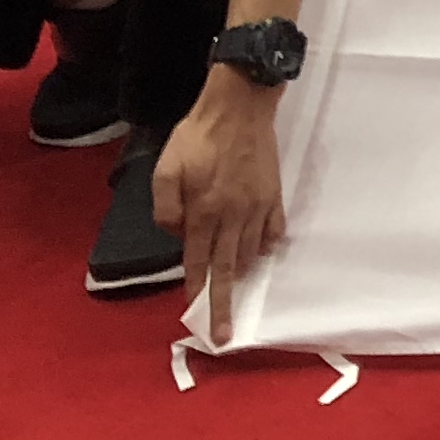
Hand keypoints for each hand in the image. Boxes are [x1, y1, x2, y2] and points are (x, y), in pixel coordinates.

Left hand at [153, 78, 286, 326]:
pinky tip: (260, 251)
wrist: (240, 105)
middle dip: (226, 304)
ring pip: (251, 253)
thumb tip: (177, 235)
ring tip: (237, 289)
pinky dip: (266, 246)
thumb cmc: (197, 136)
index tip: (196, 317)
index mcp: (204, 211)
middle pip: (229, 269)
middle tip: (227, 333)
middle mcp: (233, 215)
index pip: (197, 261)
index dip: (196, 290)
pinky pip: (273, 231)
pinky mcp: (274, 195)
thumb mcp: (165, 169)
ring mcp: (258, 207)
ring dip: (242, 274)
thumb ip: (165, 207)